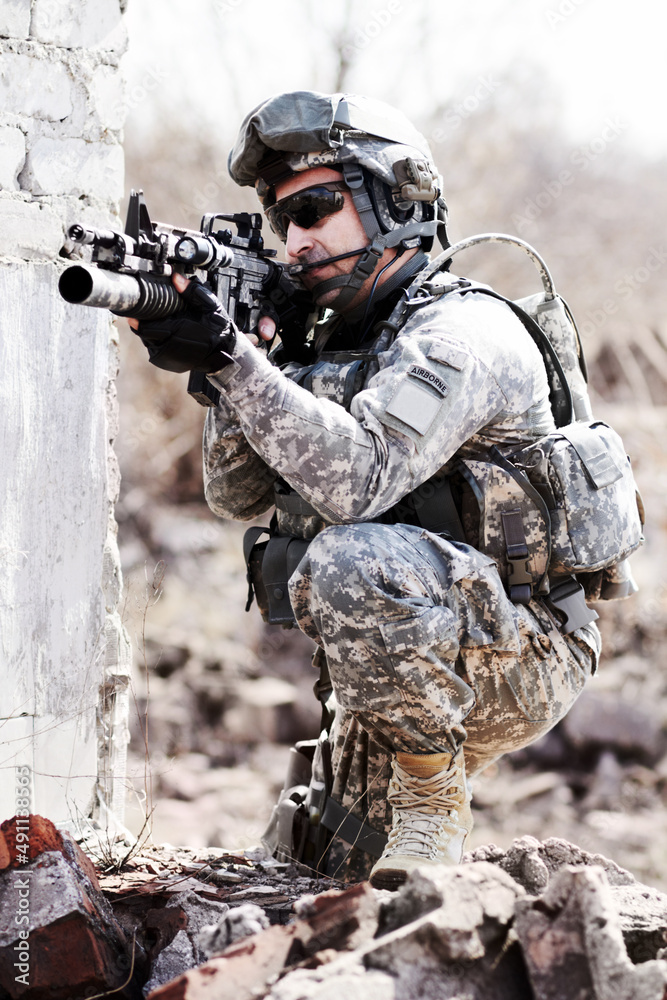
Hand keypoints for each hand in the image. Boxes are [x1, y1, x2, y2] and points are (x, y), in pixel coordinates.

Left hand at [128, 274, 276, 347]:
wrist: (223, 354)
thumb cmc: (217, 330)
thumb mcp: (210, 306)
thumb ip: (192, 291)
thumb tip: (175, 278)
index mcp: (175, 331)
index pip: (144, 326)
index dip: (137, 317)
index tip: (134, 307)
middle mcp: (167, 346)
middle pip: (143, 331)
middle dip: (146, 320)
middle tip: (154, 311)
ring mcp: (164, 357)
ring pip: (146, 340)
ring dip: (152, 330)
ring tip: (167, 323)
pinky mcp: (164, 362)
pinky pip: (153, 348)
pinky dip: (157, 340)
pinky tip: (169, 335)